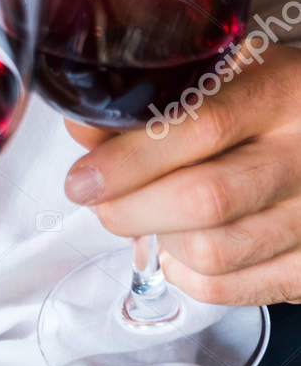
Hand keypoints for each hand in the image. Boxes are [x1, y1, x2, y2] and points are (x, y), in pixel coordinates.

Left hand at [63, 41, 300, 303]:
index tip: (84, 178)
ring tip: (152, 215)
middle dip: (132, 208)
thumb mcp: (224, 76)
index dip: (131, 158)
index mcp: (282, 92)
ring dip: (162, 240)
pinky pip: (230, 289)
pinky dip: (189, 275)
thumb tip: (84, 129)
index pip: (202, 127)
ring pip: (213, 253)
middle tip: (102, 201)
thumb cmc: (269, 105)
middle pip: (206, 200)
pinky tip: (183, 246)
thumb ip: (153, 98)